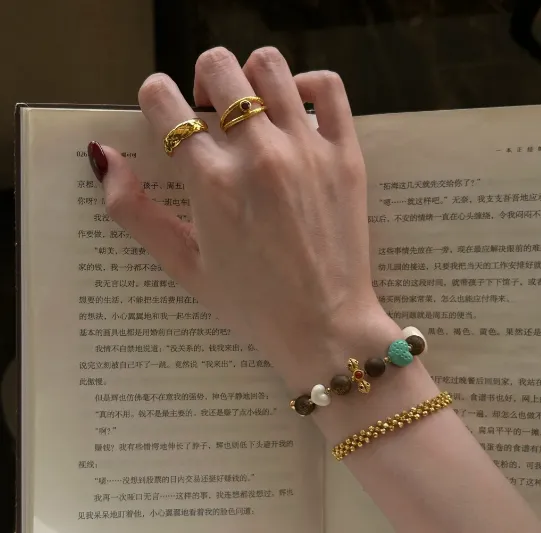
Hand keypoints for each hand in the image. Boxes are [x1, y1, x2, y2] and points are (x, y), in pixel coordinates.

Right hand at [88, 47, 396, 387]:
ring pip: (269, 65)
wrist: (324, 325)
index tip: (166, 116)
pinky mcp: (345, 154)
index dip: (155, 99)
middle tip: (208, 112)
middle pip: (217, 67)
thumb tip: (103, 156)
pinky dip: (308, 84)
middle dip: (201, 80)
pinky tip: (295, 108)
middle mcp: (257, 154)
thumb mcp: (182, 265)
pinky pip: (329, 88)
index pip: (164, 101)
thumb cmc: (250, 303)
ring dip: (248, 77)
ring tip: (250, 109)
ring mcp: (307, 149)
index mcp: (211, 182)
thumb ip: (134, 211)